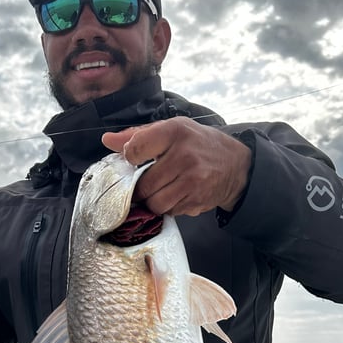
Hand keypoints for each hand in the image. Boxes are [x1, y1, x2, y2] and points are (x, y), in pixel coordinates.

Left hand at [102, 117, 251, 216]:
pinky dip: (168, 207)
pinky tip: (177, 195)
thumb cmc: (198, 144)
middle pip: (143, 183)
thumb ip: (138, 135)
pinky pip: (169, 212)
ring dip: (153, 200)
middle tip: (149, 180)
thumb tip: (107, 140)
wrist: (236, 166)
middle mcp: (184, 156)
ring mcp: (192, 181)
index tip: (137, 160)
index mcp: (175, 131)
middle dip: (141, 186)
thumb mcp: (172, 130)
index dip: (131, 158)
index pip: (135, 149)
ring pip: (154, 203)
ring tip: (162, 189)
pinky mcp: (197, 201)